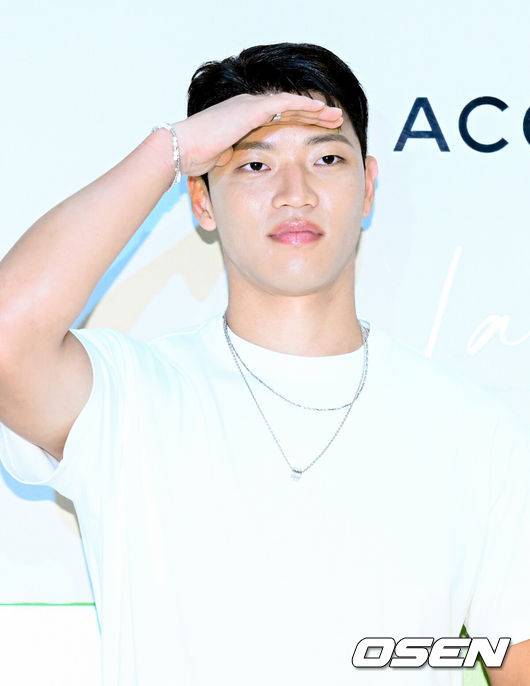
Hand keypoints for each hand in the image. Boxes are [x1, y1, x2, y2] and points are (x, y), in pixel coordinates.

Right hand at [170, 92, 342, 176]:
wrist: (181, 150)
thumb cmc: (196, 161)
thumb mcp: (223, 163)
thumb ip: (233, 165)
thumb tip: (231, 185)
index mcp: (243, 122)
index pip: (280, 120)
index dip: (301, 125)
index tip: (319, 132)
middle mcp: (249, 109)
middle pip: (290, 109)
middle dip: (314, 115)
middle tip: (335, 119)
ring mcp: (250, 106)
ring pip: (292, 104)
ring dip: (315, 109)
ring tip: (336, 114)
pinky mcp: (252, 109)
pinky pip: (285, 103)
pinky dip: (305, 105)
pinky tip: (322, 109)